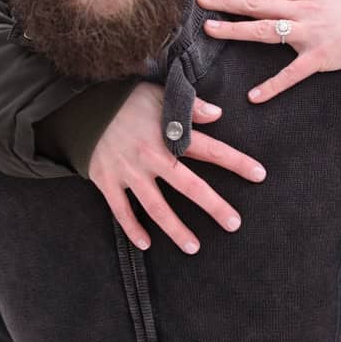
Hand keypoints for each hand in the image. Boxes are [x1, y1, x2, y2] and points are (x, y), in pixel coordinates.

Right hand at [89, 82, 265, 254]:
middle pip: (188, 186)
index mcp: (168, 134)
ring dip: (176, 229)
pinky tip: (147, 244)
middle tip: (234, 224)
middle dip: (213, 206)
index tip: (259, 174)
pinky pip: (121, 211)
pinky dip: (133, 229)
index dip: (236, 162)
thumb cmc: (124, 100)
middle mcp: (151, 157)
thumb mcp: (158, 93)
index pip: (210, 150)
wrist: (80, 106)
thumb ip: (189, 106)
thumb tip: (217, 114)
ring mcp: (128, 172)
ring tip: (194, 248)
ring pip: (156, 207)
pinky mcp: (107, 182)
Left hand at [198, 0, 340, 101]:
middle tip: (200, 3)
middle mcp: (301, 12)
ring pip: (266, 32)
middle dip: (226, 4)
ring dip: (237, 30)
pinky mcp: (319, 59)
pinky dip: (273, 85)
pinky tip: (254, 96)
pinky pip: (292, 74)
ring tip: (212, 30)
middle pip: (256, 6)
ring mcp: (309, 35)